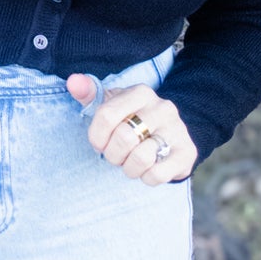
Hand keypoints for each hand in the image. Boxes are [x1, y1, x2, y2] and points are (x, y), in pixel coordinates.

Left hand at [66, 74, 196, 184]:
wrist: (168, 137)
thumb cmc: (129, 121)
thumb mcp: (110, 105)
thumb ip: (88, 93)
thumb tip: (73, 81)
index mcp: (141, 92)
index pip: (106, 115)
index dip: (97, 137)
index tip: (100, 143)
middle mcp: (162, 107)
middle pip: (123, 139)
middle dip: (113, 155)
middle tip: (117, 155)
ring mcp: (178, 130)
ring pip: (140, 159)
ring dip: (129, 168)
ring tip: (131, 162)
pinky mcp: (187, 153)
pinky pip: (157, 174)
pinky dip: (145, 178)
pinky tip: (147, 170)